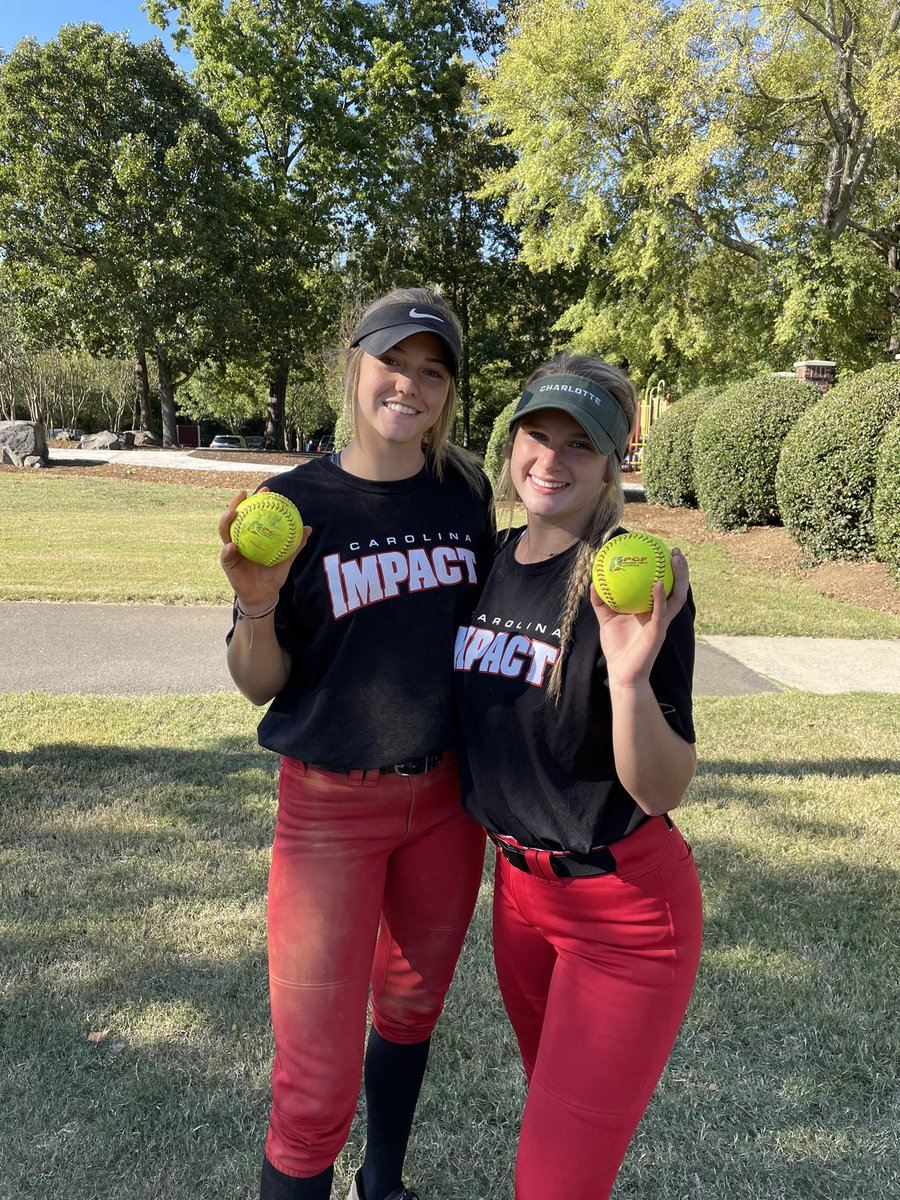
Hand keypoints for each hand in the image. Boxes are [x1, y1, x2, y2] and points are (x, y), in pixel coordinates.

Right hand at [218, 488, 310, 612]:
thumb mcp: (286, 559)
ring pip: (224, 532)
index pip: (252, 514)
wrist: (264, 595)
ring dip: (226, 521)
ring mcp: (231, 551)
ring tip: (232, 513)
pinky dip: (228, 550)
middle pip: (233, 518)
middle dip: (236, 503)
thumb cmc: (273, 575)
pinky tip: (233, 545)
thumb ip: (295, 545)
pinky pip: (226, 555)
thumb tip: (308, 528)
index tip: (266, 490)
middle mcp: (239, 540)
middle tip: (244, 493)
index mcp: (251, 536)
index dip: (256, 500)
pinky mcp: (228, 564)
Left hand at [590, 546, 688, 687]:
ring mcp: (662, 622)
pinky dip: (660, 598)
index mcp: (651, 609)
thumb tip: (593, 581)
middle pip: (677, 588)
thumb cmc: (617, 645)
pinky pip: (661, 613)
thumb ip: (600, 601)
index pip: (664, 586)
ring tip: (675, 561)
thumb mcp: (606, 619)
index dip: (667, 570)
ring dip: (679, 579)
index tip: (664, 550)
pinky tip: (657, 584)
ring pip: (677, 598)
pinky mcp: (658, 632)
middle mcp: (661, 614)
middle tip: (677, 551)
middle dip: (681, 570)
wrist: (621, 671)